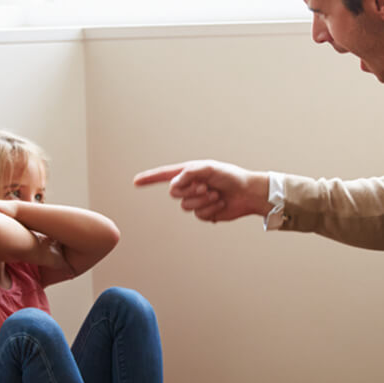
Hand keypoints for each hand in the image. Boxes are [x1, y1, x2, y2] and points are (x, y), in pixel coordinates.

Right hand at [133, 160, 269, 222]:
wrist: (248, 193)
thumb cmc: (231, 176)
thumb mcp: (209, 168)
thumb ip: (189, 172)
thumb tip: (174, 183)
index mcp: (190, 172)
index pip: (164, 175)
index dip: (149, 179)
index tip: (136, 182)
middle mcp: (191, 186)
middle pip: (174, 193)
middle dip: (189, 191)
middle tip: (206, 186)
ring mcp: (196, 200)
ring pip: (185, 206)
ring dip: (202, 201)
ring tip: (216, 195)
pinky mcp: (205, 212)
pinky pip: (198, 215)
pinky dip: (210, 209)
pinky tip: (220, 204)